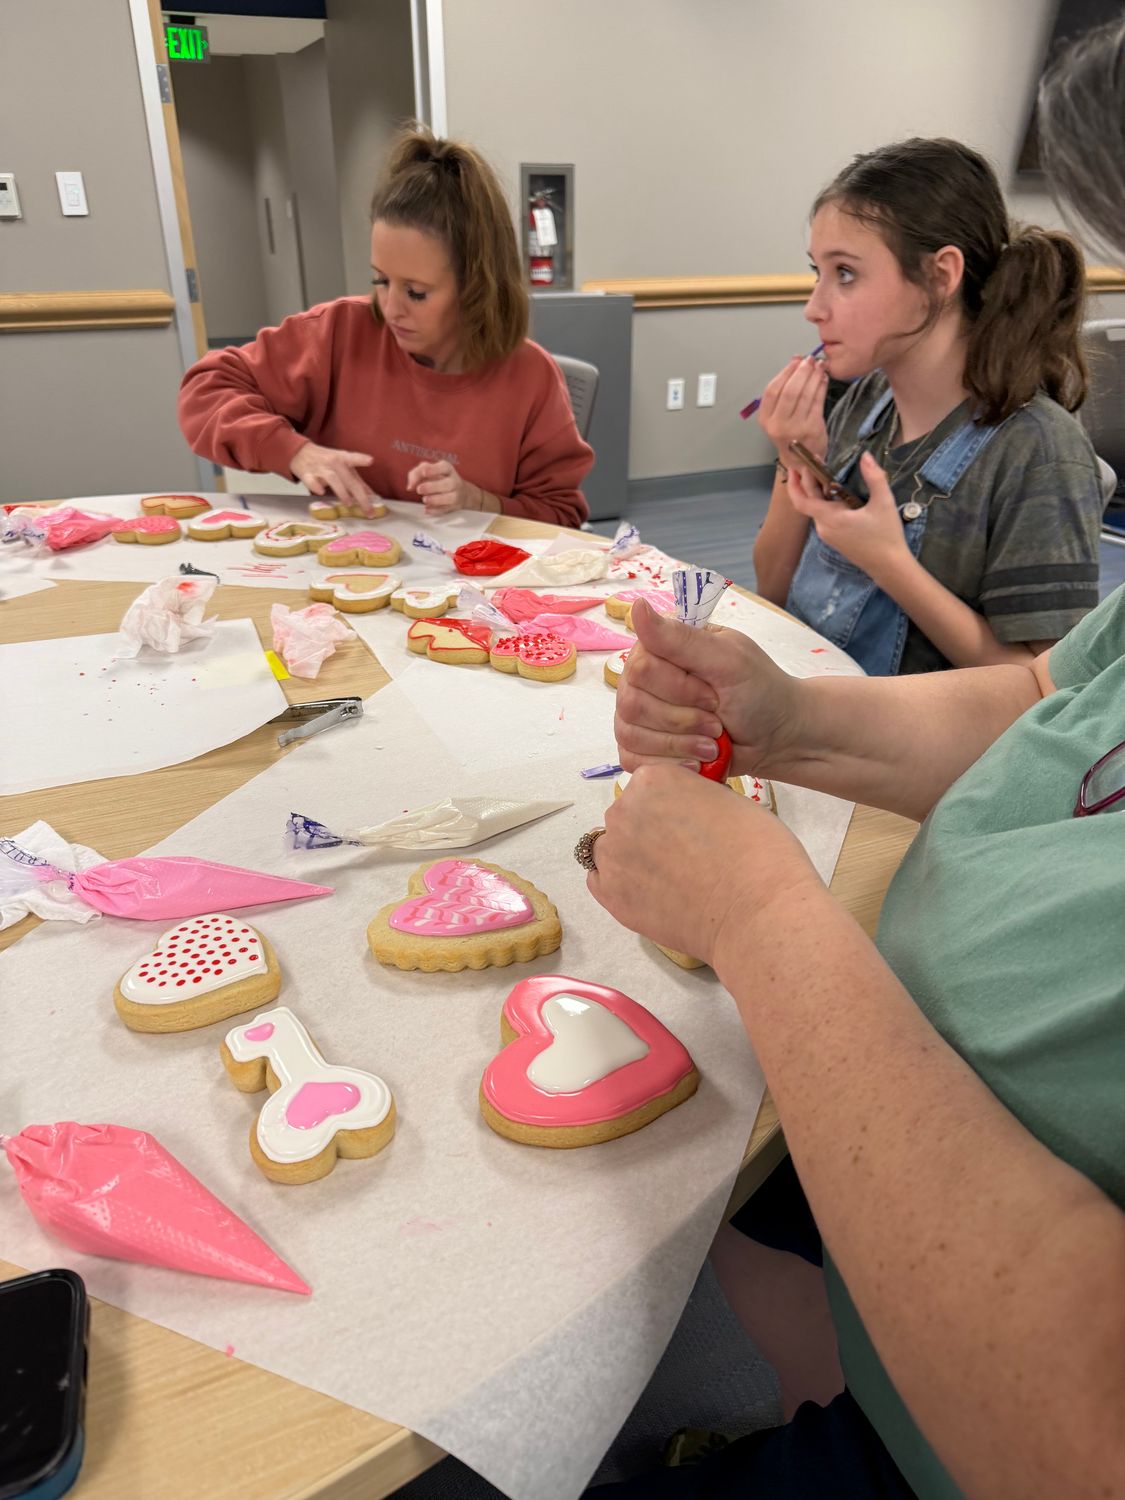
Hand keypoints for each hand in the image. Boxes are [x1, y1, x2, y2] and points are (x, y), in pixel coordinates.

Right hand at [290, 442, 376, 510]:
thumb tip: (373, 496)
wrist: (300, 452)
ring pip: (332, 479)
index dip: (361, 459)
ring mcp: (319, 468)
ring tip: (349, 503)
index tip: (370, 461)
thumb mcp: (343, 466)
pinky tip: (321, 492)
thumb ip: (357, 481)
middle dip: (360, 496)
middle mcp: (333, 462)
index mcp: (343, 459)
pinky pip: (311, 481)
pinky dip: (316, 487)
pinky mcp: (306, 474)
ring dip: (342, 492)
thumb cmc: (326, 461)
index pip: (353, 458)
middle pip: (348, 479)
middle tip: (368, 511)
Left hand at [406, 460, 479, 514]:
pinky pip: (446, 509)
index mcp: (447, 469)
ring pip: (449, 498)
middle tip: (419, 489)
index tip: (424, 473)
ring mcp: (456, 495)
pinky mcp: (454, 506)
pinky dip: (436, 510)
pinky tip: (427, 509)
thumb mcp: (426, 470)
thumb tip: (410, 486)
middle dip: (432, 487)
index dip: (434, 470)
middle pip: (447, 484)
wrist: (459, 491)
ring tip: (424, 499)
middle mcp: (454, 481)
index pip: (443, 467)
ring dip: (436, 499)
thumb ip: (416, 474)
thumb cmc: (438, 478)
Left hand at [586, 764, 816, 966]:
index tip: (690, 823)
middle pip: (629, 814)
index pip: (652, 785)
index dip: (673, 806)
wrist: (756, 911)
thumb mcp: (730, 800)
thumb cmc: (758, 854)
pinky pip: (603, 881)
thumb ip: (695, 798)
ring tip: (670, 878)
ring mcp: (613, 854)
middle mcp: (624, 810)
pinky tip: (654, 894)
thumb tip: (686, 811)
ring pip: (613, 848)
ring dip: (633, 857)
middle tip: (686, 854)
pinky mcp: (611, 894)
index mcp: (654, 779)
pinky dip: (623, 885)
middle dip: (651, 830)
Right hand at [615, 600, 801, 775]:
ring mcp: (639, 715)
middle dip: (683, 720)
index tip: (714, 694)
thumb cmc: (759, 692)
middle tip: (717, 722)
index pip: (640, 669)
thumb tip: (637, 605)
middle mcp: (643, 680)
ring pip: (630, 734)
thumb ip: (680, 638)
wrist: (777, 736)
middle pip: (632, 704)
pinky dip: (668, 764)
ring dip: (680, 744)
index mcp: (660, 649)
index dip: (678, 689)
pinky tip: (695, 762)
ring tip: (712, 743)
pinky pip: (631, 758)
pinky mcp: (643, 747)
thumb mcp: (727, 660)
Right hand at [756, 354, 829, 462]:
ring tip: (819, 366)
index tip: (795, 361)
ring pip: (805, 395)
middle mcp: (778, 425)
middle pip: (789, 391)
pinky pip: (818, 402)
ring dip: (813, 377)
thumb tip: (796, 362)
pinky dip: (821, 387)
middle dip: (801, 372)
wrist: (801, 462)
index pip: (772, 390)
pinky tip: (823, 378)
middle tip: (810, 360)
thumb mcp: (778, 417)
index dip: (785, 372)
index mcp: (766, 420)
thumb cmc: (790, 435)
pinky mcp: (812, 429)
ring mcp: (796, 428)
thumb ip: (783, 393)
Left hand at [788, 451, 910, 583]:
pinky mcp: (834, 539)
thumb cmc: (886, 535)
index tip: (797, 466)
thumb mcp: (884, 502)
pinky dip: (824, 502)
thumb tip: (866, 456)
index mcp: (830, 518)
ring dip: (816, 491)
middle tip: (812, 462)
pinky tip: (835, 492)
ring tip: (824, 472)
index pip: (802, 500)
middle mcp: (823, 527)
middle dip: (806, 481)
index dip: (796, 483)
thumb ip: (874, 477)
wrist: (889, 566)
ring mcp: (828, 535)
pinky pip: (824, 517)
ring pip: (816, 509)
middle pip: (808, 502)